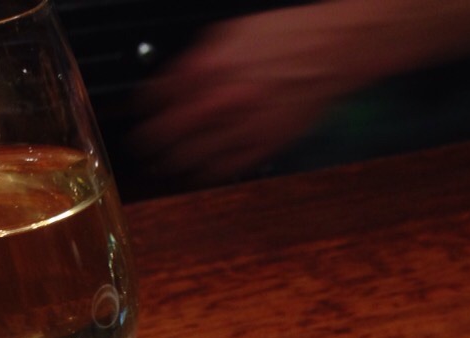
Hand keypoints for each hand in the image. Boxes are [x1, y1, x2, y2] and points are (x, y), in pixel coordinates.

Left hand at [132, 6, 376, 184]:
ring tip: (166, 165)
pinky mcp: (268, 144)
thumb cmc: (287, 37)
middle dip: (153, 143)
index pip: (161, 97)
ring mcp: (246, 125)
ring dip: (177, 162)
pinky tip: (202, 172)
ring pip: (198, 155)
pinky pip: (231, 166)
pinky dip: (211, 172)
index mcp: (210, 68)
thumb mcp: (230, 33)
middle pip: (173, 132)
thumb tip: (174, 80)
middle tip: (143, 149)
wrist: (330, 52)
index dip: (145, 110)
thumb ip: (198, 59)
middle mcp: (224, 100)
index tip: (139, 115)